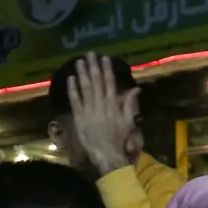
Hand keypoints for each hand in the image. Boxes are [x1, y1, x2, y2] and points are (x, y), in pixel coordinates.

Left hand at [67, 53, 140, 177]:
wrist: (107, 153)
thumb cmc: (119, 139)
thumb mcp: (128, 121)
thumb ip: (130, 104)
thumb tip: (136, 89)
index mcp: (113, 105)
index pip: (109, 83)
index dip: (106, 70)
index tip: (104, 58)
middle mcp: (101, 105)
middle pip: (97, 82)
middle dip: (93, 67)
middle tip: (90, 54)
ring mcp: (89, 110)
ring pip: (85, 88)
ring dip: (82, 74)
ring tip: (79, 62)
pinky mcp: (80, 117)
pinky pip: (75, 101)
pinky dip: (73, 90)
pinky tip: (71, 79)